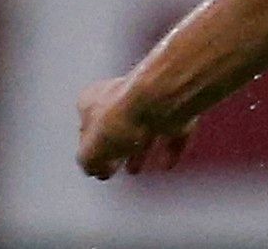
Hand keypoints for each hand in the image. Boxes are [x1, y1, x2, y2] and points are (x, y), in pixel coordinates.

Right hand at [76, 76, 194, 179]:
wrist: (161, 101)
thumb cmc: (121, 120)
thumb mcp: (91, 152)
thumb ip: (90, 162)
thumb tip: (95, 169)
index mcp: (93, 101)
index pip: (88, 127)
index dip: (90, 148)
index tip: (93, 164)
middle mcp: (123, 96)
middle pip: (118, 127)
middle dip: (116, 148)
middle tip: (113, 168)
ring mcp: (153, 102)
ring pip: (145, 129)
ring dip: (141, 150)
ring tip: (136, 170)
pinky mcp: (179, 110)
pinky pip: (174, 133)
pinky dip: (170, 149)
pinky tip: (166, 165)